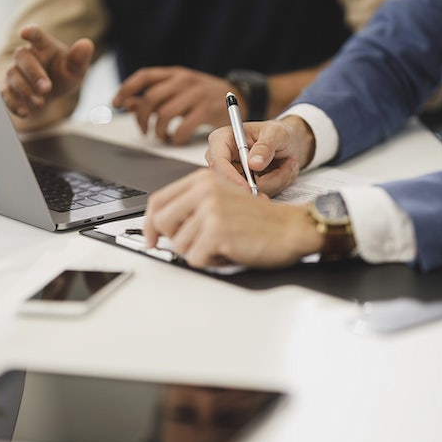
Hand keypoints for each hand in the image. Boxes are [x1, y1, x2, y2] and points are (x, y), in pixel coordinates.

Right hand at [0, 25, 93, 122]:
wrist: (50, 94)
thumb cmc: (63, 75)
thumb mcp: (76, 70)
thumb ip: (80, 59)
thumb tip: (86, 44)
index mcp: (44, 46)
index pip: (37, 35)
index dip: (31, 33)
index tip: (25, 32)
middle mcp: (27, 56)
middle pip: (23, 57)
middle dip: (33, 73)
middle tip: (46, 88)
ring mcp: (15, 72)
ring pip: (13, 75)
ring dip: (25, 90)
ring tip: (40, 102)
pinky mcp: (9, 88)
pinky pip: (6, 94)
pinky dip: (14, 104)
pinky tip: (25, 112)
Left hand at [112, 66, 235, 144]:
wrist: (239, 95)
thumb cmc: (204, 95)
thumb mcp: (178, 91)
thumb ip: (154, 97)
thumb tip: (127, 103)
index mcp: (175, 74)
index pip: (144, 76)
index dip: (126, 88)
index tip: (116, 103)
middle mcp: (184, 80)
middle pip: (151, 98)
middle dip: (141, 117)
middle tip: (143, 129)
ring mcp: (196, 95)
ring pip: (164, 114)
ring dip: (158, 130)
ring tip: (161, 135)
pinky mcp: (207, 110)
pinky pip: (183, 127)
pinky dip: (175, 137)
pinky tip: (176, 139)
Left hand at [143, 169, 322, 267]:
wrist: (291, 227)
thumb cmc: (261, 219)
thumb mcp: (223, 198)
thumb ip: (193, 204)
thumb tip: (160, 226)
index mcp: (203, 179)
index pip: (158, 200)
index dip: (149, 223)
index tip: (152, 238)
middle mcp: (204, 191)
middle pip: (160, 222)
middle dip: (173, 240)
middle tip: (194, 246)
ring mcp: (210, 210)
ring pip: (179, 245)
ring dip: (199, 252)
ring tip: (222, 244)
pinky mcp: (216, 232)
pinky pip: (195, 259)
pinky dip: (211, 262)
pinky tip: (228, 252)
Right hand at [205, 116, 314, 196]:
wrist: (291, 143)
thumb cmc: (279, 133)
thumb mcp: (276, 133)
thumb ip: (265, 146)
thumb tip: (253, 163)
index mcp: (223, 139)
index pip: (218, 162)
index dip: (231, 177)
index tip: (249, 187)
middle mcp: (223, 158)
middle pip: (230, 181)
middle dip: (259, 182)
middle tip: (281, 174)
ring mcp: (233, 174)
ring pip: (248, 190)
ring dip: (273, 181)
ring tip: (287, 164)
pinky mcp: (244, 185)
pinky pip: (257, 194)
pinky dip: (275, 185)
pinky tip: (282, 172)